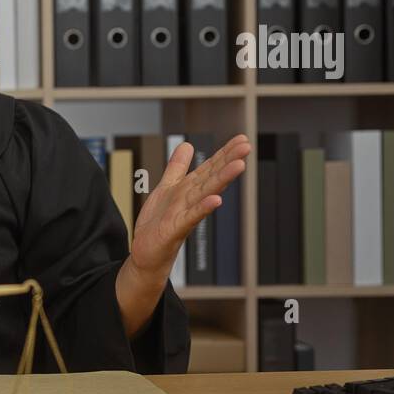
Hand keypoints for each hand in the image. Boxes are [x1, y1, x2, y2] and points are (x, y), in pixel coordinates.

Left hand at [128, 134, 251, 279]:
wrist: (146, 254)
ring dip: (222, 180)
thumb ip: (177, 167)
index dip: (224, 153)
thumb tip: (186, 145)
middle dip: (229, 162)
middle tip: (247, 146)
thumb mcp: (166, 188)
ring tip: (239, 166)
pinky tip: (216, 200)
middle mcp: (190, 200)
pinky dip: (203, 208)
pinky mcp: (176, 229)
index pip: (210, 167)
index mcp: (189, 188)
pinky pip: (191, 217)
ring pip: (206, 194)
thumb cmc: (158, 224)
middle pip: (212, 177)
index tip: (241, 139)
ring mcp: (185, 214)